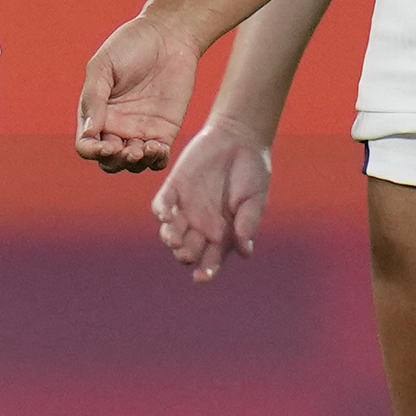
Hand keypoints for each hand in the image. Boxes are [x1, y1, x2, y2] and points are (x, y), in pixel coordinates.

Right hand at [77, 13, 200, 173]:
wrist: (168, 35)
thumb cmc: (130, 45)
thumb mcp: (103, 67)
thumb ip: (94, 99)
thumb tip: (90, 133)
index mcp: (96, 114)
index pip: (86, 145)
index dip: (91, 152)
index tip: (104, 146)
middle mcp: (116, 127)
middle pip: (108, 161)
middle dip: (114, 161)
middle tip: (127, 149)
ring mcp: (140, 131)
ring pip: (132, 165)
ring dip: (135, 164)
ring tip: (144, 148)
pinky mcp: (164, 131)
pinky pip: (158, 159)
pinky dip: (156, 161)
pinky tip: (158, 148)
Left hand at [151, 117, 273, 280]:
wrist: (239, 138)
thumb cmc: (252, 172)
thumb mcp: (255, 199)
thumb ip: (247, 223)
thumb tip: (245, 252)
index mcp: (223, 234)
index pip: (211, 261)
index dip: (205, 272)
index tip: (201, 276)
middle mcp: (202, 226)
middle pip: (187, 251)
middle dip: (185, 255)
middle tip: (186, 252)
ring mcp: (186, 209)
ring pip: (170, 233)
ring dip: (170, 239)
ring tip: (174, 238)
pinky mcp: (174, 189)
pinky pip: (161, 206)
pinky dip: (161, 212)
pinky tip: (165, 216)